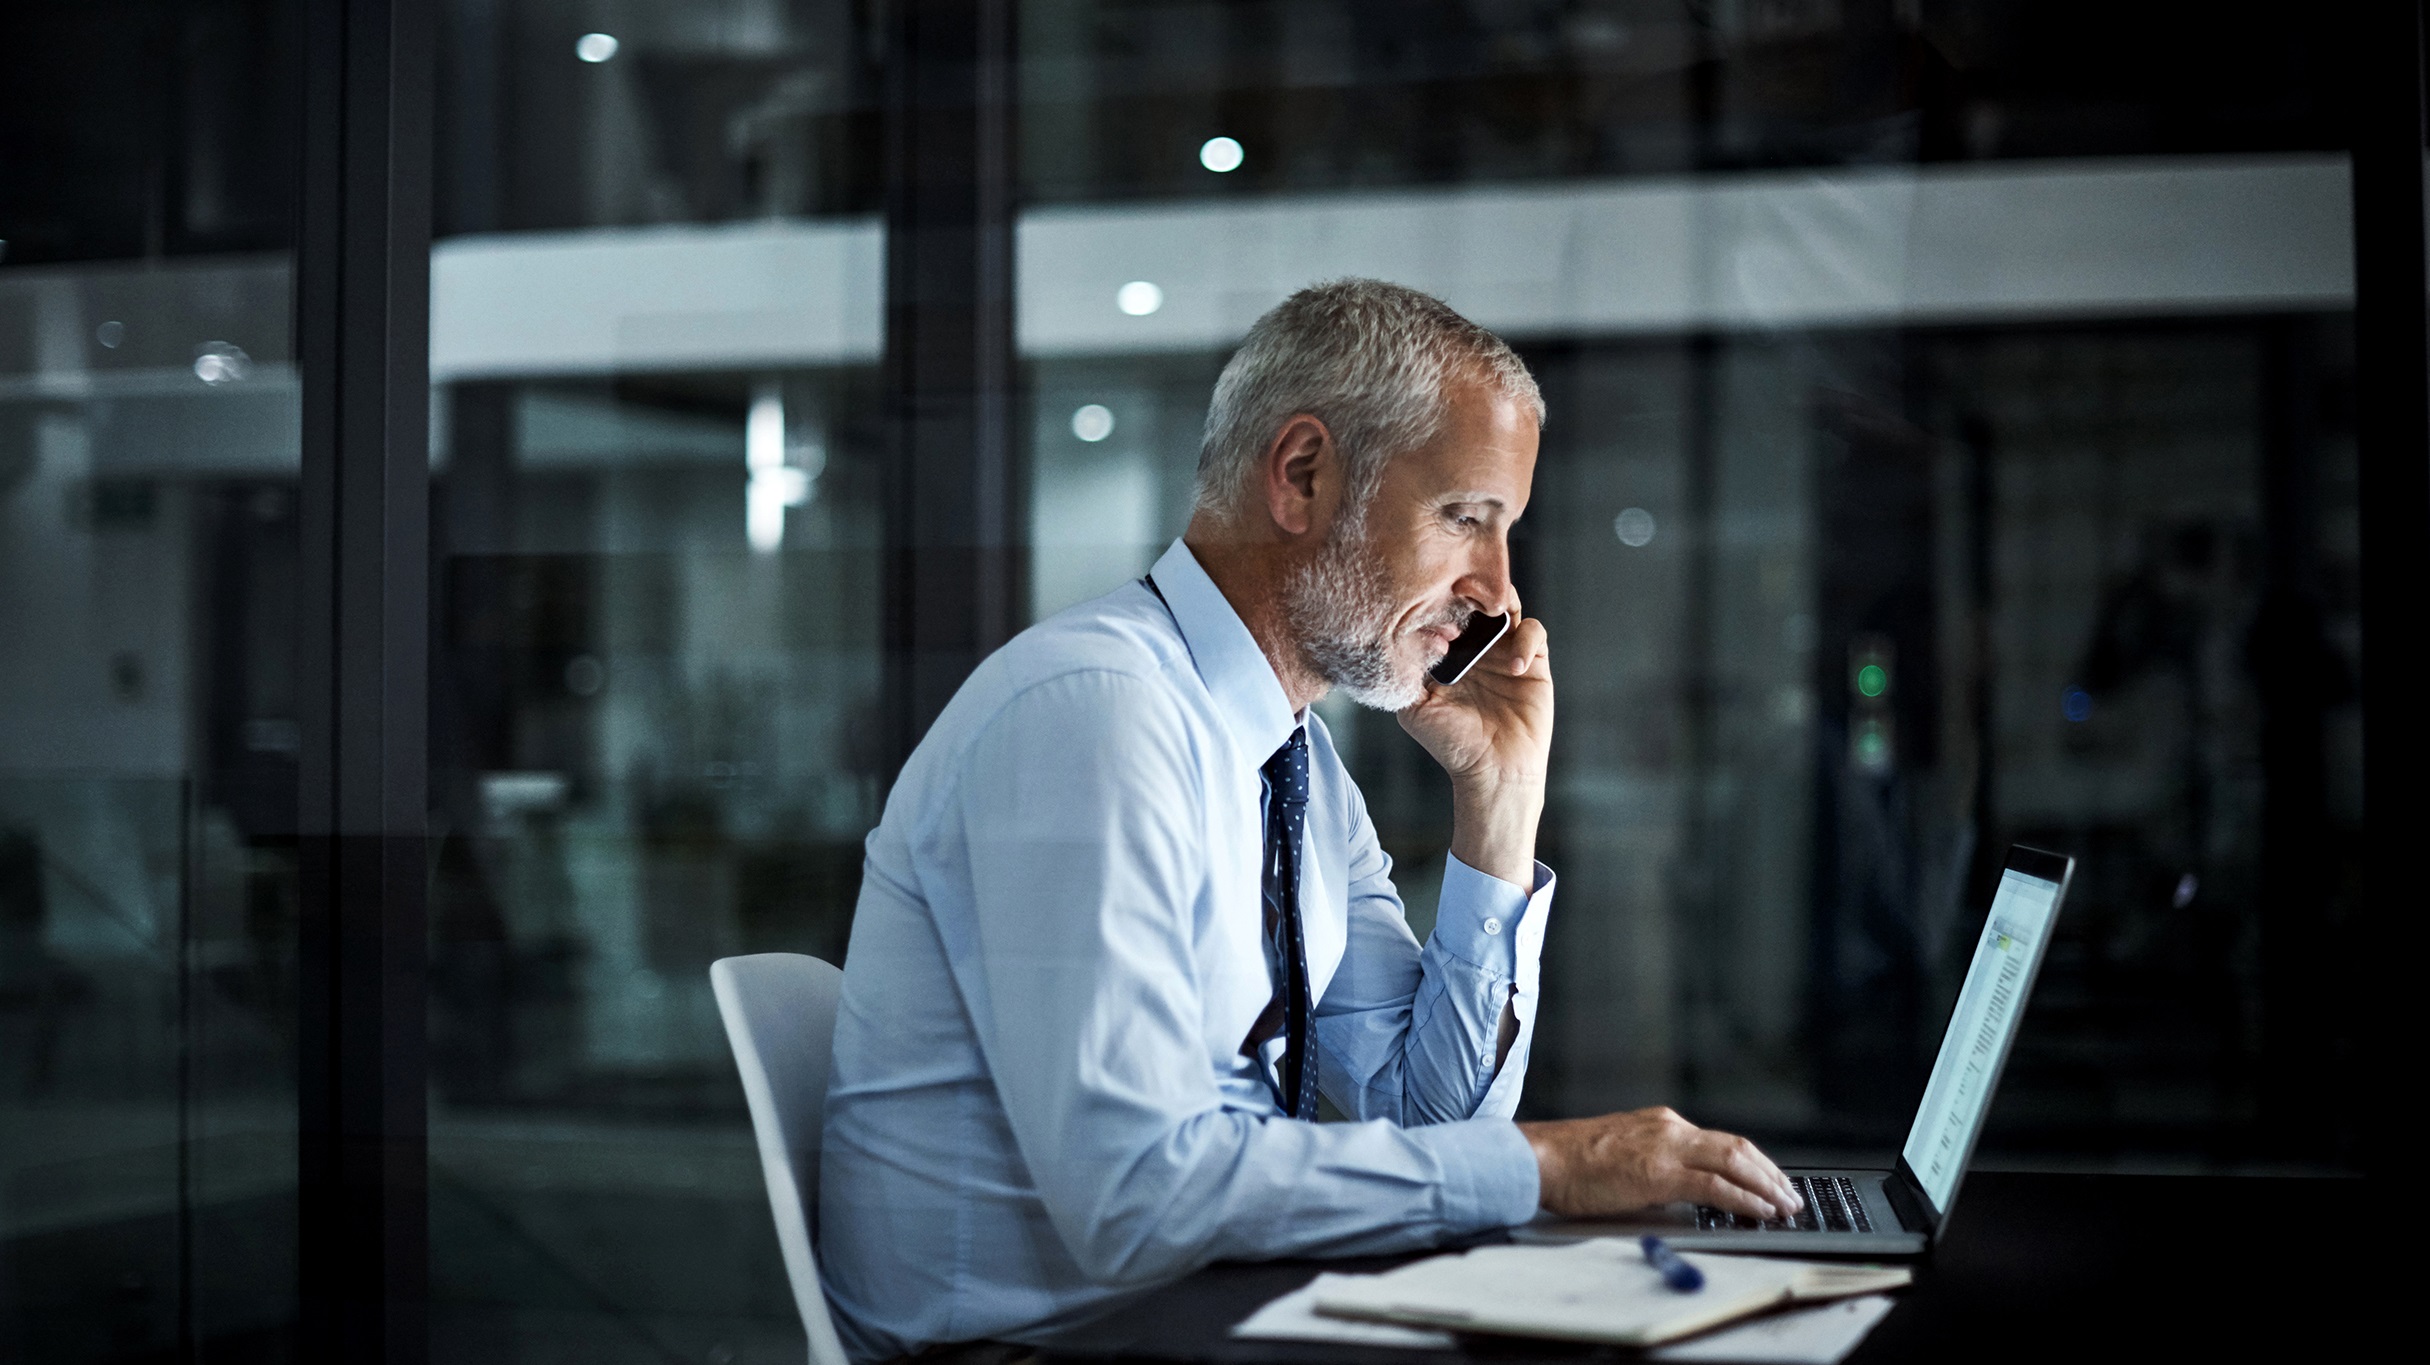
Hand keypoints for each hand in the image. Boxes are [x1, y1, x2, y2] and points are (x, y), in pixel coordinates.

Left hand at [1398, 609, 1551, 886]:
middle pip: (1476, 602)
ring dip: (1500, 603)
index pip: (1444, 612)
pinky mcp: (1533, 662)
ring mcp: (1505, 652)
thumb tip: (1407, 637)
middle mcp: (1476, 649)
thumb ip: (1408, 674)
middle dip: (1471, 594)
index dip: (1439, 604)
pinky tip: (1512, 665)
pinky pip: (1534, 631)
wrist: (1493, 771)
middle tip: (1464, 599)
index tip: (1434, 613)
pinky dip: (1525, 638)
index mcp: (1448, 654)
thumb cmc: (1452, 745)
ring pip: (1508, 606)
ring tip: (1491, 617)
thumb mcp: (1416, 709)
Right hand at [1518, 1108, 1801, 1221]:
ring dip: (1766, 1185)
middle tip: (1789, 1195)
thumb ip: (1653, 1165)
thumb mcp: (1622, 1155)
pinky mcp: (1660, 1173)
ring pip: (1735, 1161)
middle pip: (1737, 1147)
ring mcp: (1667, 1148)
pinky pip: (1715, 1186)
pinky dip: (1744, 1198)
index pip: (1721, 1141)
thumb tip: (1678, 1191)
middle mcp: (1671, 1129)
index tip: (1769, 1180)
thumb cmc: (1569, 1162)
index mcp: (1662, 1124)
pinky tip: (1759, 1211)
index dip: (1752, 1162)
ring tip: (1784, 1205)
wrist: (1541, 1158)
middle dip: (1769, 1173)